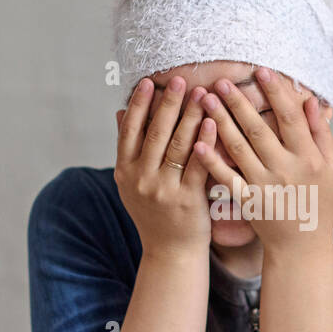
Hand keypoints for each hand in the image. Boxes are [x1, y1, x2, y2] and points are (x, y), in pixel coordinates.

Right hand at [114, 76, 217, 258]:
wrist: (170, 252)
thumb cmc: (155, 213)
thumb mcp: (132, 182)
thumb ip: (129, 148)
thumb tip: (120, 112)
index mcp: (125, 171)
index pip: (131, 130)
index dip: (140, 105)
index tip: (149, 82)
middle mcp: (140, 179)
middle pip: (155, 133)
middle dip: (169, 104)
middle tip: (181, 79)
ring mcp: (163, 190)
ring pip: (177, 145)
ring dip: (190, 116)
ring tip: (202, 94)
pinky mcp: (187, 200)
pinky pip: (197, 165)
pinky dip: (205, 143)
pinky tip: (212, 123)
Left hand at [193, 66, 332, 252]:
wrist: (303, 246)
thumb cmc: (319, 202)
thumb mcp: (331, 167)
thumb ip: (321, 134)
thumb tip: (310, 100)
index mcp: (309, 158)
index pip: (291, 118)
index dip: (276, 93)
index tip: (261, 71)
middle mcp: (286, 169)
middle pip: (259, 129)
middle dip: (239, 103)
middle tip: (220, 80)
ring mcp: (265, 186)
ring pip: (239, 149)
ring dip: (221, 122)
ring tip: (205, 100)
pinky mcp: (248, 201)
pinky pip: (227, 178)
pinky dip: (213, 162)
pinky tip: (198, 143)